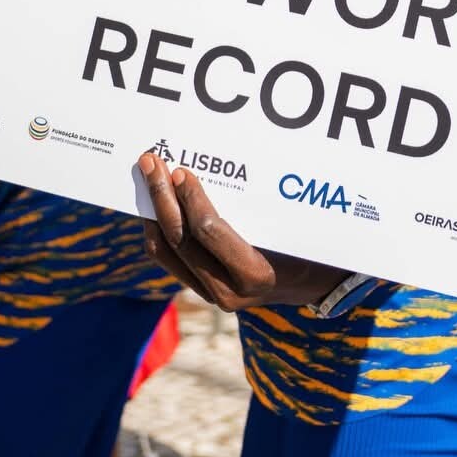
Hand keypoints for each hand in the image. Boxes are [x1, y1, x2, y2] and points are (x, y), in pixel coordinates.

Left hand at [137, 155, 339, 310]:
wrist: (309, 284)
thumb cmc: (305, 246)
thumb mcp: (289, 226)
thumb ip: (254, 206)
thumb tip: (218, 166)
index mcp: (255, 274)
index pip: (210, 231)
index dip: (191, 199)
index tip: (180, 171)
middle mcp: (227, 291)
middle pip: (180, 239)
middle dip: (161, 197)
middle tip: (150, 163)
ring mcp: (209, 294)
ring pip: (165, 250)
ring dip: (153, 211)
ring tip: (147, 178)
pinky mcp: (199, 288)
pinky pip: (167, 257)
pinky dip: (157, 227)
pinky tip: (154, 203)